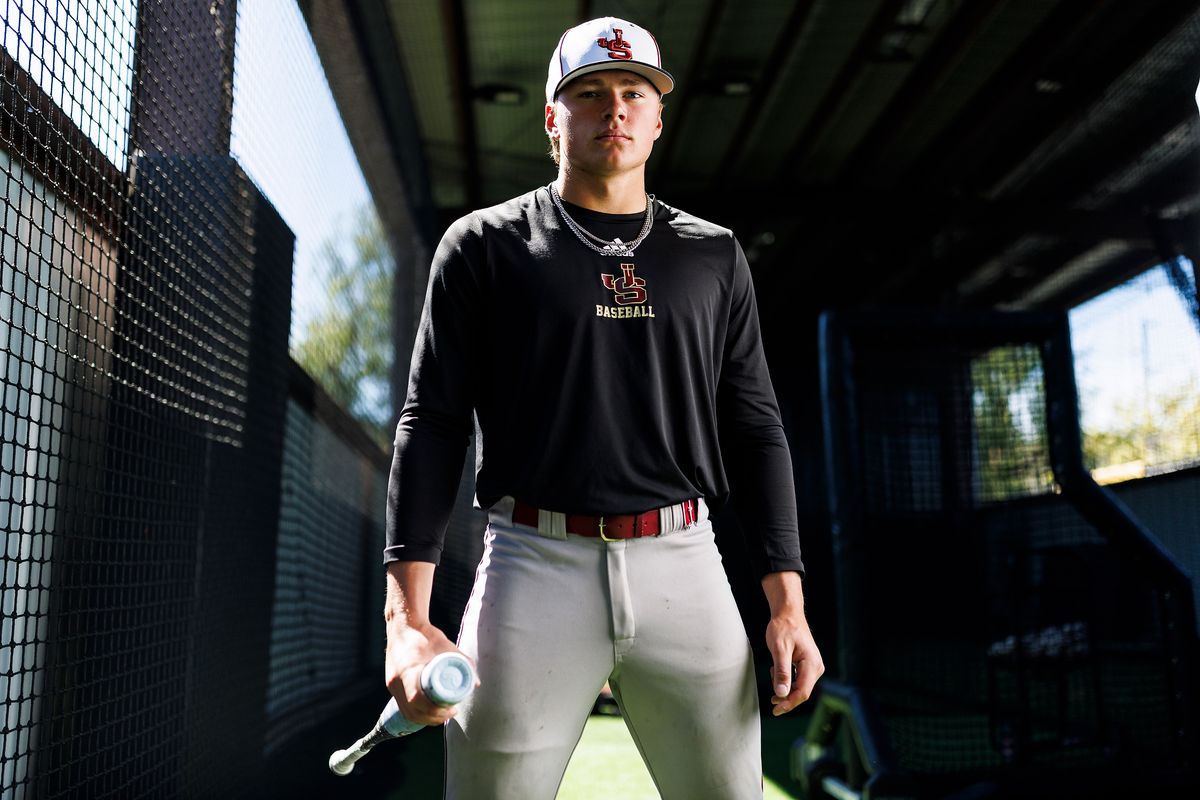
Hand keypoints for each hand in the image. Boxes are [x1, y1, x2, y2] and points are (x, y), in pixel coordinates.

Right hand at [385, 623, 473, 725]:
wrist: (403, 625)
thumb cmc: (424, 634)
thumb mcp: (446, 646)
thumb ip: (463, 662)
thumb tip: (476, 683)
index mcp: (409, 670)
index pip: (418, 699)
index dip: (435, 710)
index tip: (451, 709)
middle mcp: (397, 680)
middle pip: (413, 710)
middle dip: (433, 718)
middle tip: (450, 713)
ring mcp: (392, 684)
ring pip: (406, 712)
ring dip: (424, 718)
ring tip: (441, 715)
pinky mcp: (391, 685)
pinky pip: (402, 706)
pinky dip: (415, 713)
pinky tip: (426, 714)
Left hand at [761, 571, 823, 716]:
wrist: (788, 613)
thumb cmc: (783, 628)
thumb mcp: (779, 649)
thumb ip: (782, 672)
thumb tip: (781, 694)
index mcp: (812, 664)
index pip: (802, 692)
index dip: (789, 704)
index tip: (775, 710)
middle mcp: (816, 667)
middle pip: (802, 692)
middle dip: (786, 697)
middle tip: (771, 701)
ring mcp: (813, 667)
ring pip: (799, 687)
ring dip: (785, 687)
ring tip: (773, 670)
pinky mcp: (808, 666)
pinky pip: (798, 680)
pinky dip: (787, 680)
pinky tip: (777, 669)